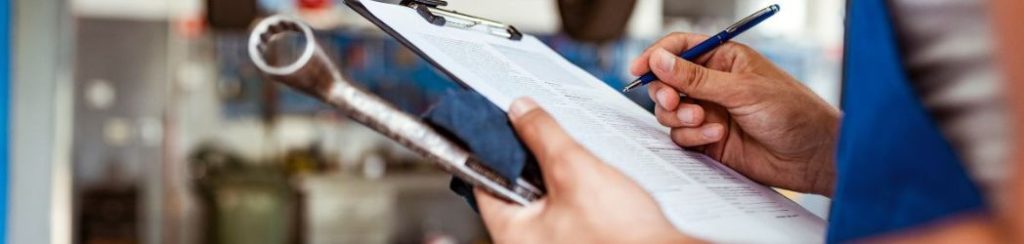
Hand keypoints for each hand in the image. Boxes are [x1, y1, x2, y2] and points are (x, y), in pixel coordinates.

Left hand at [474, 97, 698, 242]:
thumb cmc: (622, 235)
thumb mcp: (574, 169)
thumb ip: (542, 135)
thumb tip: (519, 111)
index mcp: (513, 236)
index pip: (485, 184)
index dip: (492, 150)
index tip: (501, 126)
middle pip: (514, 190)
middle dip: (530, 160)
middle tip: (543, 136)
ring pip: (542, 199)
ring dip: (555, 175)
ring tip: (572, 160)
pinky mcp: (577, 242)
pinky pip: (564, 211)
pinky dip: (572, 191)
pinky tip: (590, 182)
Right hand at [630, 33, 840, 195]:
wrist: (811, 155)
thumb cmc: (791, 112)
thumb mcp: (742, 89)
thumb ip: (696, 77)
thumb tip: (660, 59)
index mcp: (724, 59)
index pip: (680, 48)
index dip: (657, 56)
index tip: (640, 68)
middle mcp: (712, 84)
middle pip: (667, 81)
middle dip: (665, 91)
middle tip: (672, 100)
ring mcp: (709, 112)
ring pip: (670, 112)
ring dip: (679, 117)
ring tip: (702, 121)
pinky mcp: (708, 140)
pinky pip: (681, 136)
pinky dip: (692, 136)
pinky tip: (716, 137)